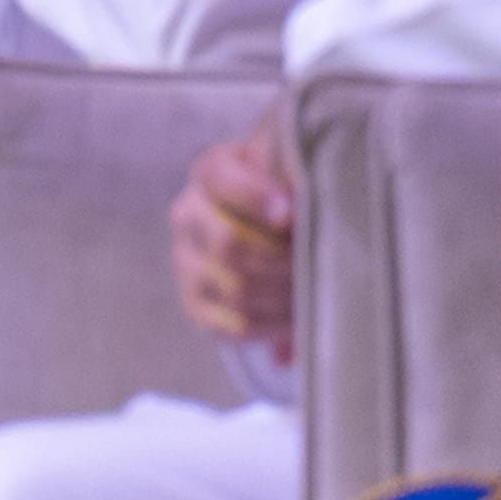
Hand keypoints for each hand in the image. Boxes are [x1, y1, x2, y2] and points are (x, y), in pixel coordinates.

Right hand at [169, 118, 297, 349]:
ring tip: (312, 292)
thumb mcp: (290, 172)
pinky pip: (234, 325)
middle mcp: (187, 214)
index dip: (257, 198)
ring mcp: (185, 261)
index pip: (224, 182)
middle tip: (315, 263)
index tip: (291, 213)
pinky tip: (294, 318)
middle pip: (228, 243)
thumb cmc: (286, 195)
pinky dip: (271, 326)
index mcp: (210, 172)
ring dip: (281, 296)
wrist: (265, 228)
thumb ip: (296, 177)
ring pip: (235, 288)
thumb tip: (299, 199)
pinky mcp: (194, 302)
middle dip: (280, 259)